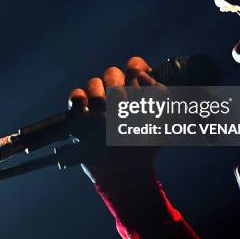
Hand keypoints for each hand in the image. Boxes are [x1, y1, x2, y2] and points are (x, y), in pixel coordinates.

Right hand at [67, 56, 166, 184]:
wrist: (126, 172)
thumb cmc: (146, 146)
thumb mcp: (164, 120)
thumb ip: (160, 92)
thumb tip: (140, 74)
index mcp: (137, 90)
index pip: (133, 66)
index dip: (135, 71)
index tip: (139, 87)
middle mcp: (116, 93)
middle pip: (111, 71)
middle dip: (117, 86)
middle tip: (123, 105)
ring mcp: (97, 103)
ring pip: (93, 82)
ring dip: (99, 95)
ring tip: (105, 116)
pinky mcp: (81, 114)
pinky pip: (76, 96)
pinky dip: (80, 101)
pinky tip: (88, 114)